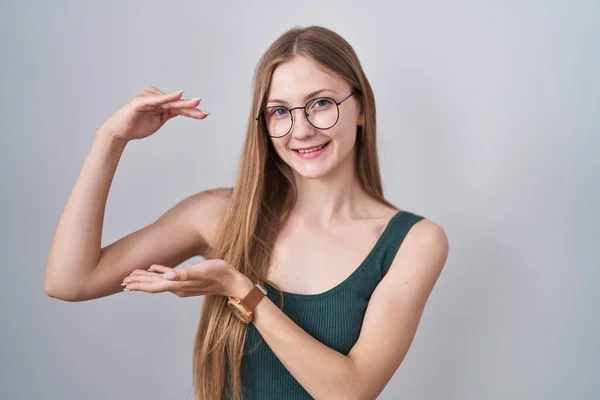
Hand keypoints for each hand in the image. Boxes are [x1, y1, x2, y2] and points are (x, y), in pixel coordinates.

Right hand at [99, 86, 209, 142]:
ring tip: (196, 103)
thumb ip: (170, 114)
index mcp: (161, 102)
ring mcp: (149, 97)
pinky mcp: (141, 101)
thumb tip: (188, 111)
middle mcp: (156, 97)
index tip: (205, 114)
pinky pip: (156, 99)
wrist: (120, 131)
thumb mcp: (159, 121)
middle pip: (176, 103)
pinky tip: (178, 95)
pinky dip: (167, 97)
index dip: (192, 111)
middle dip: (191, 107)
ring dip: (183, 103)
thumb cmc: (137, 126)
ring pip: (169, 101)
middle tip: (204, 109)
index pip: (179, 107)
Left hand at [121, 259, 250, 297]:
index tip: (125, 282)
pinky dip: (159, 274)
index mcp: (178, 285)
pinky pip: (168, 278)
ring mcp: (182, 285)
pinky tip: (155, 269)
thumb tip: (167, 276)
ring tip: (133, 276)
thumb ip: (184, 274)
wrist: (233, 282)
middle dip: (138, 283)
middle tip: (123, 280)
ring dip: (146, 279)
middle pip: (153, 285)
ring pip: (159, 282)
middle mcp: (178, 287)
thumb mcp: (203, 271)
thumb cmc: (220, 274)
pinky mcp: (188, 281)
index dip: (139, 283)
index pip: (153, 285)